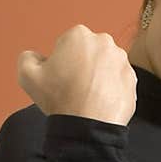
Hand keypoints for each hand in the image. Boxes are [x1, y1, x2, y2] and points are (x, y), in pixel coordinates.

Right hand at [17, 24, 136, 124]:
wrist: (88, 127)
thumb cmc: (59, 100)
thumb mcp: (28, 75)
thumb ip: (28, 57)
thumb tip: (37, 57)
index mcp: (79, 34)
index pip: (67, 45)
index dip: (61, 62)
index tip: (61, 78)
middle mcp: (105, 42)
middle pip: (89, 53)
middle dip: (82, 66)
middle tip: (75, 87)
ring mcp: (122, 61)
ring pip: (105, 66)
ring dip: (98, 77)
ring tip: (88, 96)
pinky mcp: (133, 80)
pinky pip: (118, 82)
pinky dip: (111, 90)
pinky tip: (101, 102)